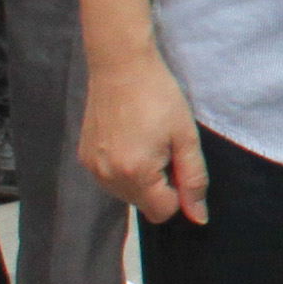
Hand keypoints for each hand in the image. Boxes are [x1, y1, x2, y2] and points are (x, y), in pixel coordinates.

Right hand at [81, 47, 209, 226]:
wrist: (121, 65)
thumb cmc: (159, 96)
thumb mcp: (186, 137)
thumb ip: (194, 179)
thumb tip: (198, 218)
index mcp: (135, 173)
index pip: (163, 212)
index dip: (177, 191)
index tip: (176, 159)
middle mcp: (108, 177)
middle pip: (144, 205)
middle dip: (159, 184)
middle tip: (161, 145)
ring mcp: (92, 168)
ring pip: (127, 194)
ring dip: (141, 178)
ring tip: (145, 140)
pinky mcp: (84, 157)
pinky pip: (111, 179)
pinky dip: (124, 168)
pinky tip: (129, 139)